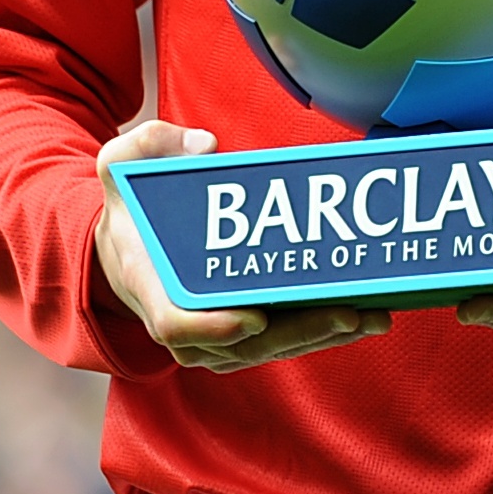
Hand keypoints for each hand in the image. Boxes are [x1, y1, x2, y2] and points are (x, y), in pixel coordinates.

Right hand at [95, 122, 392, 370]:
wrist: (125, 251)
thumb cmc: (131, 209)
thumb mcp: (121, 166)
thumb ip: (149, 144)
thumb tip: (205, 144)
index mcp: (150, 284)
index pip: (175, 323)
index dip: (214, 327)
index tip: (255, 316)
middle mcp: (179, 321)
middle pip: (243, 343)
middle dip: (299, 332)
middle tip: (349, 312)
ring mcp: (210, 336)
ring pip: (268, 349)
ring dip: (321, 336)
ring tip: (371, 316)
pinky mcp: (236, 336)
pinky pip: (279, 342)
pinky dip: (320, 333)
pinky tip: (363, 318)